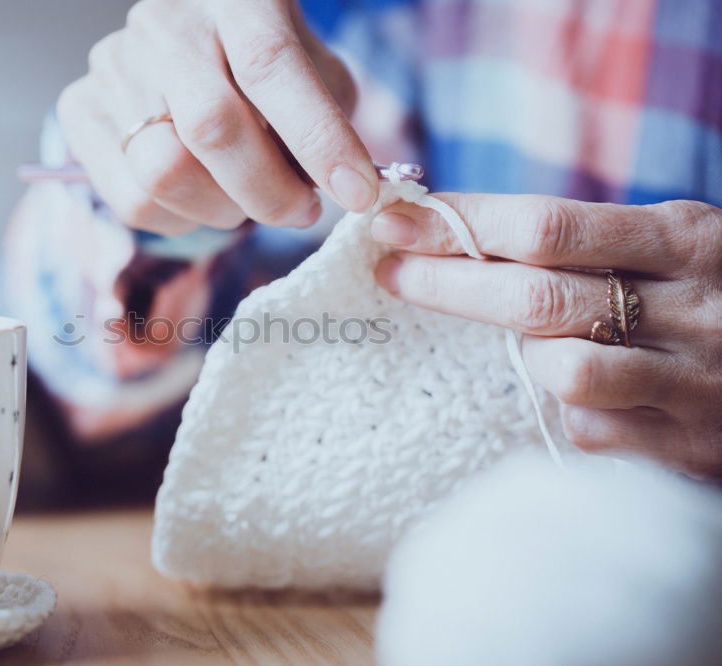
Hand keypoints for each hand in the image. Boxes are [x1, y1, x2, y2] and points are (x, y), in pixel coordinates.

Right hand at [57, 0, 377, 235]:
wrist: (183, 46)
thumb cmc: (262, 65)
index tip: (358, 192)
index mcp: (235, 0)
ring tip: (245, 199)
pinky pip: (132, 200)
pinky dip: (179, 220)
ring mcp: (114, 66)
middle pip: (212, 127)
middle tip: (300, 211)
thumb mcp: (312, 71)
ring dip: (222, 210)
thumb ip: (328, 117)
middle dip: (268, 192)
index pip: (272, 66)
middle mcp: (165, 26)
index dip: (319, 138)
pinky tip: (200, 198)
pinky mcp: (81, 109)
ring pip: (165, 174)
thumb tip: (346, 187)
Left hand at [371, 195, 721, 477]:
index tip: (397, 219)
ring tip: (541, 344)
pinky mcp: (685, 447)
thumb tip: (453, 229)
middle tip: (392, 271)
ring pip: (560, 368)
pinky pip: (587, 427)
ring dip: (527, 355)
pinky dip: (569, 409)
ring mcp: (692, 383)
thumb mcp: (674, 247)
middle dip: (447, 283)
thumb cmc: (714, 298)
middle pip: (537, 296)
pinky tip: (589, 394)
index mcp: (688, 239)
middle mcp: (694, 308)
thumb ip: (587, 242)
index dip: (463, 223)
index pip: (548, 226)